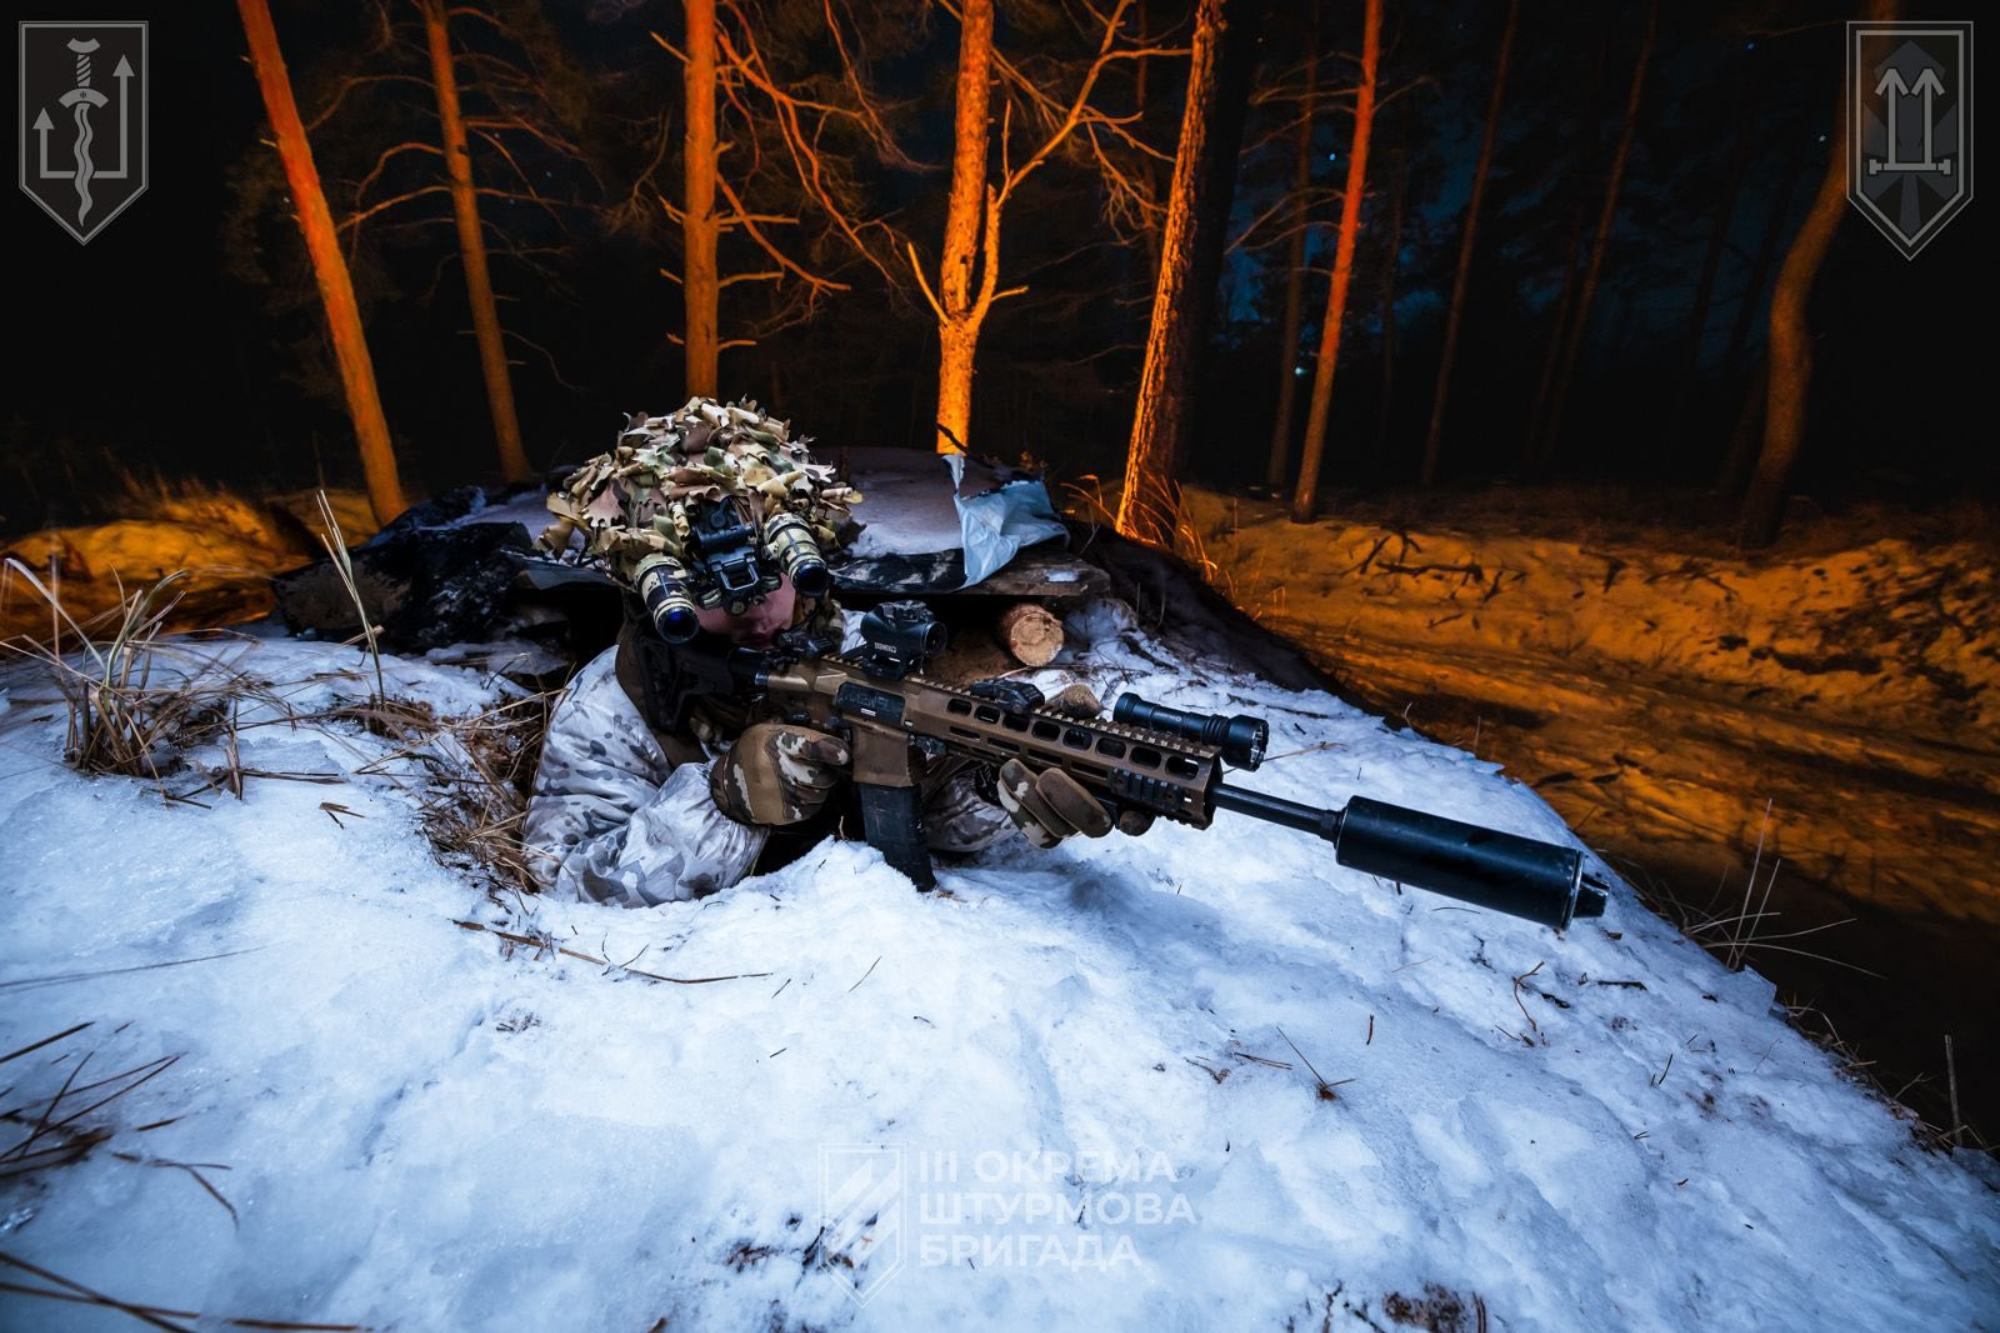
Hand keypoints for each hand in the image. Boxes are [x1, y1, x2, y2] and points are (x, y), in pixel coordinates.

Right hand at [710, 722, 849, 825]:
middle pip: (823, 774)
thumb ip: (799, 733)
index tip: (844, 755)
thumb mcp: (768, 732)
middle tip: (811, 766)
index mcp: (775, 743)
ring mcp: (783, 794)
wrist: (729, 787)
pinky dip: (812, 800)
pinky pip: (814, 807)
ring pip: (822, 791)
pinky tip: (797, 792)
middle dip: (824, 770)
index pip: (808, 746)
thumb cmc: (755, 753)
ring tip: (800, 779)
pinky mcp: (786, 813)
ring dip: (819, 786)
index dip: (829, 751)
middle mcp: (779, 769)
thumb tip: (835, 740)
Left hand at [991, 681, 1153, 847]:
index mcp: (1117, 784)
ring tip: (1011, 767)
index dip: (1137, 818)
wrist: (1020, 746)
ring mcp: (1071, 824)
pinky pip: (1035, 832)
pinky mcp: (1044, 830)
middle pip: (1095, 825)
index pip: (1139, 810)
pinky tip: (1005, 784)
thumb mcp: (1066, 709)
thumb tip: (1086, 706)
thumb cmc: (1057, 730)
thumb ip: (1078, 703)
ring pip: (1059, 830)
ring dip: (1033, 800)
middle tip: (1049, 774)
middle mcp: (1099, 810)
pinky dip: (1017, 808)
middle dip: (1070, 801)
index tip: (1127, 815)